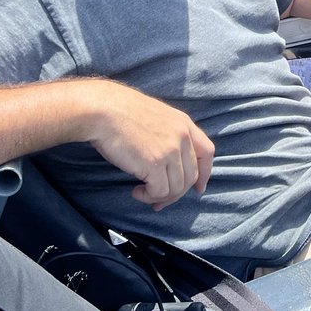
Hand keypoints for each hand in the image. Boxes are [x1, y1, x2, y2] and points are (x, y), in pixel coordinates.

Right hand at [84, 82, 214, 210]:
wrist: (103, 110)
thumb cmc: (121, 113)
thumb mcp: (156, 117)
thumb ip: (169, 135)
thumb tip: (169, 163)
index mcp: (184, 123)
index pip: (207, 152)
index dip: (205, 173)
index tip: (198, 188)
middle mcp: (182, 136)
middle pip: (191, 175)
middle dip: (176, 193)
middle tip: (158, 201)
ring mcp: (170, 150)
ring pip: (176, 187)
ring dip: (159, 197)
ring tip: (142, 193)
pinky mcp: (155, 163)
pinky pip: (159, 192)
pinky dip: (148, 197)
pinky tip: (136, 191)